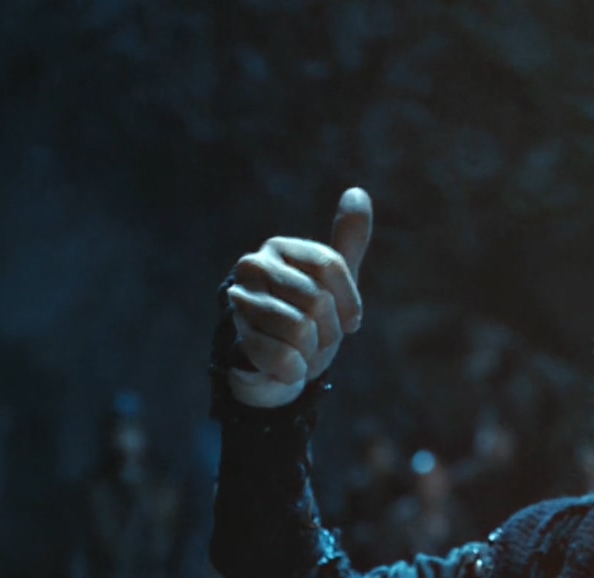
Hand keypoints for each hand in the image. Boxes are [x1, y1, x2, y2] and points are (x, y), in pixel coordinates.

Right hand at [226, 188, 372, 407]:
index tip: (350, 321)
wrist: (277, 366)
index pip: (331, 266)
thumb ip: (347, 239)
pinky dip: (294, 370)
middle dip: (328, 330)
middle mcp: (253, 268)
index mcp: (278, 248)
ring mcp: (240, 303)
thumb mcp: (334, 280)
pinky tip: (286, 365)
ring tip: (300, 349)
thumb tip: (357, 192)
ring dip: (312, 351)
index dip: (349, 302)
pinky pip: (285, 358)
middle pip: (317, 300)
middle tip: (316, 335)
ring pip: (301, 330)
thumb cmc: (308, 318)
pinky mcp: (235, 340)